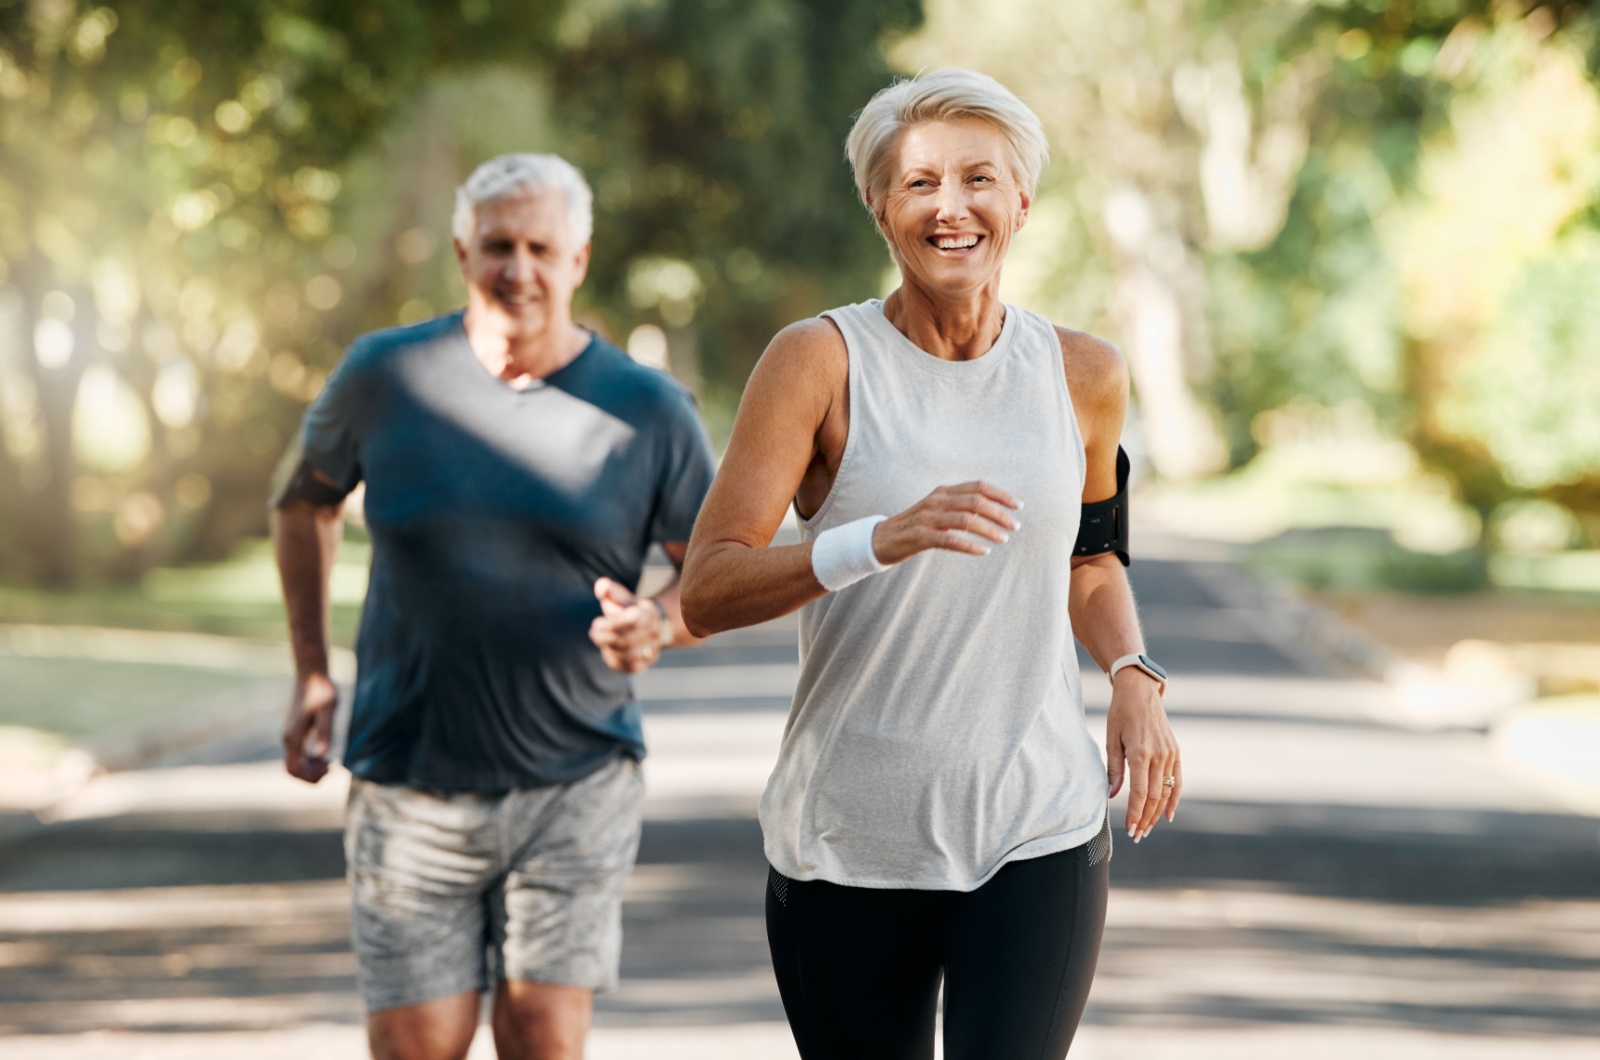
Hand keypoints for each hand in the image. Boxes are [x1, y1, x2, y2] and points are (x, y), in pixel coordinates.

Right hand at [284, 671, 338, 784]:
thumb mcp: (328, 709)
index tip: (329, 768)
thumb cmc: (322, 689)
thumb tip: (321, 756)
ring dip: (310, 770)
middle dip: (310, 776)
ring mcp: (290, 736)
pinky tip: (324, 757)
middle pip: (292, 770)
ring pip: (294, 765)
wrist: (311, 674)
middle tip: (331, 768)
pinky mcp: (295, 733)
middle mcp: (288, 738)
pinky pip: (298, 756)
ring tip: (330, 764)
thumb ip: (325, 731)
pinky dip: (309, 762)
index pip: (294, 769)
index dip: (310, 776)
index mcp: (293, 736)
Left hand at [590, 578, 665, 673]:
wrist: (646, 627)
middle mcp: (655, 633)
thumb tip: (601, 586)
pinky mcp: (643, 665)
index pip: (633, 622)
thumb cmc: (628, 610)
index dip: (613, 624)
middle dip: (606, 636)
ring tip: (598, 637)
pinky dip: (614, 659)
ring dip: (609, 647)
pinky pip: (627, 666)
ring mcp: (651, 650)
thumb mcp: (621, 597)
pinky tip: (606, 650)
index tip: (597, 623)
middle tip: (594, 630)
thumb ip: (610, 590)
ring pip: (628, 654)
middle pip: (628, 639)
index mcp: (650, 614)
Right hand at [870, 481, 1020, 564]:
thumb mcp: (937, 509)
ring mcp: (928, 518)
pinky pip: (951, 540)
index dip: (1000, 494)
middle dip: (999, 513)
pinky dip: (970, 546)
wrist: (881, 539)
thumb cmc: (915, 526)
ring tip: (1003, 538)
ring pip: (966, 520)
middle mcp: (937, 501)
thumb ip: (959, 506)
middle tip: (1015, 526)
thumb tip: (991, 510)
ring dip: (989, 529)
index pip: (978, 486)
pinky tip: (983, 551)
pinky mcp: (921, 537)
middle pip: (976, 502)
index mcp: (943, 491)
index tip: (1018, 505)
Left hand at [1105, 670, 1180, 841]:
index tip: (1129, 829)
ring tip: (1147, 828)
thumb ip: (1113, 768)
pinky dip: (1173, 800)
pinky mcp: (1176, 752)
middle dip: (1145, 819)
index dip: (1135, 814)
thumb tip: (1111, 795)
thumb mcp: (1111, 739)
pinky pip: (1177, 781)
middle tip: (1137, 835)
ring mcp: (1170, 754)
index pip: (1139, 793)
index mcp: (1139, 752)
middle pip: (1154, 797)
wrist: (1140, 691)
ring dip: (1156, 814)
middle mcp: (1158, 755)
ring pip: (1166, 792)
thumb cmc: (1121, 713)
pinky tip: (1167, 815)